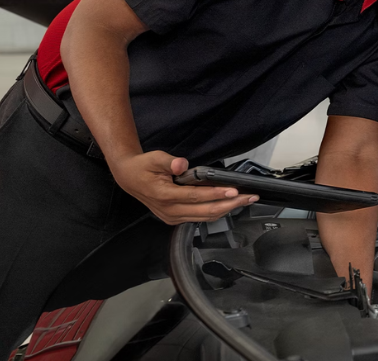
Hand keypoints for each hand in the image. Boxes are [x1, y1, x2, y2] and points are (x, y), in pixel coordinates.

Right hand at [111, 151, 257, 224]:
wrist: (128, 178)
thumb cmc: (143, 167)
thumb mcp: (154, 158)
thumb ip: (169, 161)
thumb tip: (182, 164)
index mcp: (164, 196)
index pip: (195, 197)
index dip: (215, 194)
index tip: (233, 190)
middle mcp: (169, 211)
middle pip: (205, 211)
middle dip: (230, 204)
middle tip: (249, 197)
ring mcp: (172, 217)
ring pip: (205, 217)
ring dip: (227, 209)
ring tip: (245, 200)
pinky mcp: (175, 218)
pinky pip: (200, 218)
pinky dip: (216, 211)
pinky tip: (229, 204)